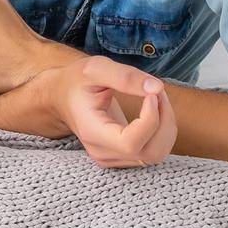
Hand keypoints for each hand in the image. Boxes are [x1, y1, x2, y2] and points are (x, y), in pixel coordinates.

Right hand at [41, 56, 176, 168]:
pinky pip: (154, 152)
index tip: (151, 93)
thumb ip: (125, 76)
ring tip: (155, 97)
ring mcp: (112, 159)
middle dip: (163, 120)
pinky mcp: (123, 158)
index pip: (130, 142)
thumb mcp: (96, 69)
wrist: (62, 97)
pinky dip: (163, 131)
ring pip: (156, 154)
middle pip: (149, 152)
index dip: (150, 120)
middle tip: (157, 91)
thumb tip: (157, 87)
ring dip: (166, 125)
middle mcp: (102, 152)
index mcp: (92, 132)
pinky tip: (153, 110)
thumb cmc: (77, 81)